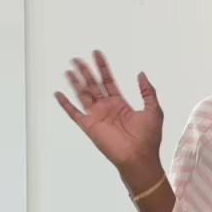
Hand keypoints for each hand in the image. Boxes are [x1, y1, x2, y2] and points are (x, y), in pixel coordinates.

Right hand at [56, 52, 163, 184]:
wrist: (139, 156)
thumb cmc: (148, 138)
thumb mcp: (153, 109)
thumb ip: (147, 91)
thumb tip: (141, 75)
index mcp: (120, 104)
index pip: (108, 81)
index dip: (103, 67)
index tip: (97, 54)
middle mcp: (106, 108)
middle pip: (93, 85)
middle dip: (86, 71)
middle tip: (77, 59)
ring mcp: (97, 116)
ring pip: (83, 94)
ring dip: (75, 82)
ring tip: (69, 70)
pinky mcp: (89, 126)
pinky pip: (74, 113)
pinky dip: (65, 104)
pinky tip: (58, 94)